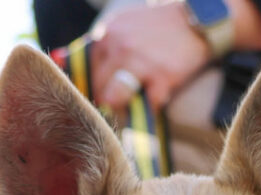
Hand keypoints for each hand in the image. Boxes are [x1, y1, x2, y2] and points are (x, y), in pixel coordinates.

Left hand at [91, 2, 209, 108]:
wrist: (197, 20)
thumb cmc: (159, 27)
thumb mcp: (124, 25)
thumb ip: (100, 44)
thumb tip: (62, 59)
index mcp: (107, 34)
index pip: (87, 70)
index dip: (96, 86)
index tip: (105, 93)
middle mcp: (120, 46)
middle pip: (98, 88)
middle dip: (107, 101)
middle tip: (120, 105)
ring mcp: (140, 62)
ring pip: (114, 99)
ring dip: (122, 108)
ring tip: (132, 107)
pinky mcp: (162, 77)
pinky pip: (148, 106)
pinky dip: (153, 106)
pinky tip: (159, 96)